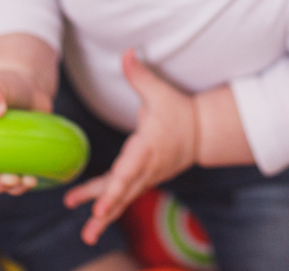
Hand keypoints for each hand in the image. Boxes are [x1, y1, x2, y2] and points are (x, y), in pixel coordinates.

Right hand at [0, 66, 53, 194]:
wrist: (28, 84)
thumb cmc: (4, 84)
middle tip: (9, 179)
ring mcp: (3, 155)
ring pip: (2, 180)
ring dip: (12, 186)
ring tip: (25, 181)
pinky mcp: (20, 157)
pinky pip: (19, 176)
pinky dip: (25, 182)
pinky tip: (33, 179)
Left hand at [64, 49, 197, 244]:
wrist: (201, 132)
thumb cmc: (179, 111)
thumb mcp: (161, 92)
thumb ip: (140, 75)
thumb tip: (127, 52)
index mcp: (148, 147)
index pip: (129, 170)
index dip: (114, 189)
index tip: (100, 206)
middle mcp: (147, 167)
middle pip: (124, 192)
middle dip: (106, 211)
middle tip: (90, 229)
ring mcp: (146, 177)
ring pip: (123, 199)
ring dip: (105, 217)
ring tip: (87, 236)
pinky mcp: (143, 180)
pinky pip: (123, 196)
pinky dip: (109, 208)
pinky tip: (91, 218)